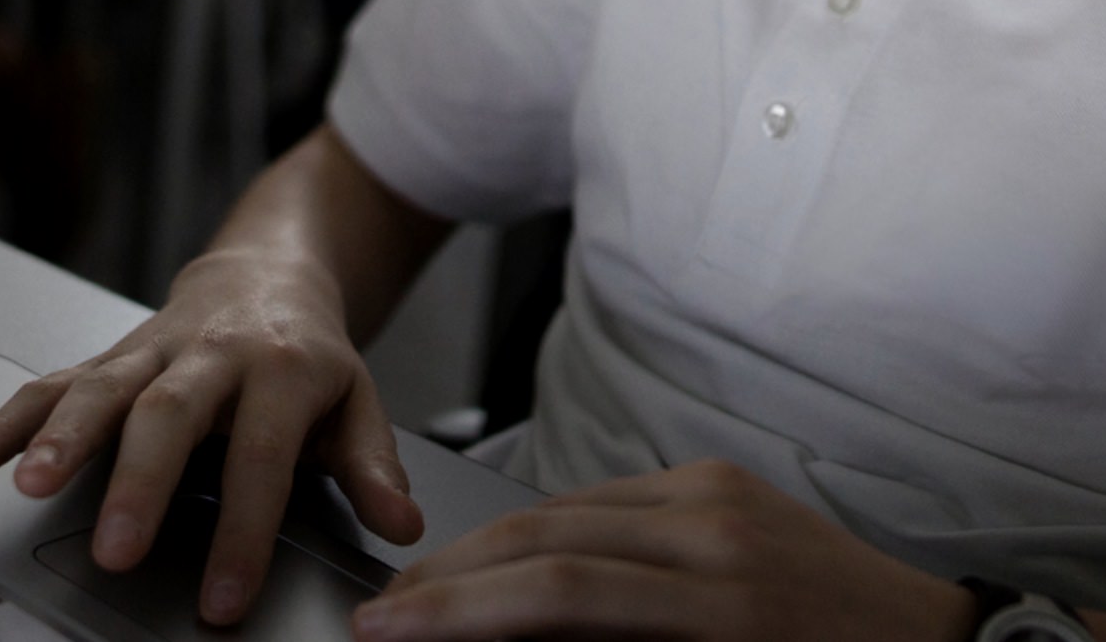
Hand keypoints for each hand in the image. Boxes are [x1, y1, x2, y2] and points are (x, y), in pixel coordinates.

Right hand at [0, 244, 425, 625]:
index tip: (222, 599)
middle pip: (169, 414)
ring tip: (31, 486)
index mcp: (282, 370)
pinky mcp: (109, 353)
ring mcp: (152, 349)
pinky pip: (52, 381)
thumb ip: (373, 466)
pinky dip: (9, 420)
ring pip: (101, 387)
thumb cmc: (307, 353)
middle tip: (116, 550)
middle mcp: (212, 354)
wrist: (265, 273)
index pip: (261, 458)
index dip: (242, 533)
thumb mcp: (357, 401)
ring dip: (60, 436)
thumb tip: (400, 524)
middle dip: (138, 483)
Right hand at [355, 460, 973, 641]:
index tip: (388, 631)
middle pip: (544, 534)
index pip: (556, 590)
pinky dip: (544, 528)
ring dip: (484, 548)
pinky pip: (607, 497)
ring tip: (423, 589)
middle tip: (380, 613)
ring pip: (564, 505)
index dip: (457, 611)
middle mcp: (716, 528)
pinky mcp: (720, 479)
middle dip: (448, 575)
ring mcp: (718, 492)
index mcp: (724, 603)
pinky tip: (505, 560)